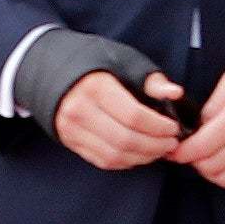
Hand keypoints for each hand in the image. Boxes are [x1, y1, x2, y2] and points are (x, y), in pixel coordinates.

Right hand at [55, 65, 185, 169]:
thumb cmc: (93, 64)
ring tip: (159, 149)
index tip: (173, 128)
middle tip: (171, 142)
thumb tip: (175, 93)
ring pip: (115, 155)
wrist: (49, 69)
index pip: (134, 116)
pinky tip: (140, 154)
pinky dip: (126, 161)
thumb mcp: (123, 62)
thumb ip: (151, 80)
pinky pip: (103, 160)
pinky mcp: (71, 141)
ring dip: (143, 157)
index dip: (159, 127)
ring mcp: (73, 129)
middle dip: (155, 145)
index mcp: (96, 87)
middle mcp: (80, 111)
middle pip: (125, 140)